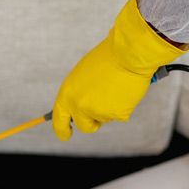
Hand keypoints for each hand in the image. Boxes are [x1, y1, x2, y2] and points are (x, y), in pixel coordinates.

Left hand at [52, 0, 188, 140]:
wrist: (128, 53)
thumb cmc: (107, 58)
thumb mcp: (84, 74)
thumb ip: (80, 93)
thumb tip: (85, 109)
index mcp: (67, 93)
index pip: (59, 119)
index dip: (62, 130)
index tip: (66, 135)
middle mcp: (79, 106)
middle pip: (85, 126)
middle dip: (93, 122)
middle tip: (100, 113)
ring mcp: (98, 112)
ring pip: (105, 118)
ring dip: (110, 108)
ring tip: (116, 87)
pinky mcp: (116, 115)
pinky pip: (120, 114)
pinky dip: (124, 105)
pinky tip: (125, 90)